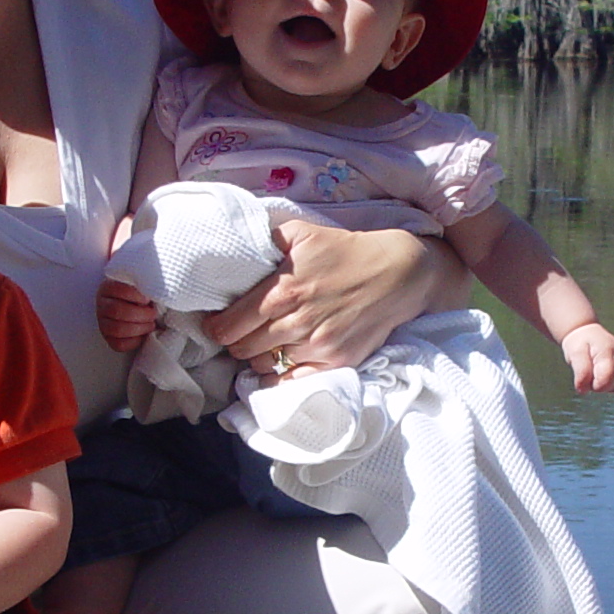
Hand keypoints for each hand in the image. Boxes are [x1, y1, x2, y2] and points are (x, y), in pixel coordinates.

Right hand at [97, 276, 159, 351]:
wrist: (132, 302)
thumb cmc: (138, 289)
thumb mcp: (138, 277)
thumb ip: (142, 272)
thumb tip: (154, 259)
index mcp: (107, 286)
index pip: (118, 289)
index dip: (135, 295)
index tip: (148, 298)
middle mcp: (101, 304)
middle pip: (118, 311)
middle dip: (141, 314)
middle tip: (153, 313)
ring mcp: (102, 322)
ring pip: (118, 329)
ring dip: (140, 328)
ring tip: (151, 324)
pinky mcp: (107, 337)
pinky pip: (118, 344)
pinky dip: (134, 342)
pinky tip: (142, 335)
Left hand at [210, 221, 441, 371]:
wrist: (397, 274)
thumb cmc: (345, 252)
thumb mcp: (301, 232)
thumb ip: (264, 240)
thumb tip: (235, 247)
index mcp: (282, 291)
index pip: (229, 326)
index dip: (216, 328)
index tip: (216, 325)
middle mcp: (296, 322)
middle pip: (242, 349)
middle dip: (235, 342)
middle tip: (240, 332)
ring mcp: (317, 346)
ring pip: (265, 365)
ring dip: (258, 356)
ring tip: (263, 342)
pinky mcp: (336, 362)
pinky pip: (293, 381)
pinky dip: (280, 376)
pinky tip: (278, 363)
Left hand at [563, 322, 613, 393]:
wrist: (587, 332)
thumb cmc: (580, 342)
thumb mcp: (574, 354)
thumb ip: (580, 371)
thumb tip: (583, 390)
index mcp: (608, 351)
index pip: (606, 380)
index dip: (593, 385)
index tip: (585, 376)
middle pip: (611, 385)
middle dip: (596, 384)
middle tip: (588, 370)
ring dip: (602, 384)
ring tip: (594, 370)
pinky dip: (608, 383)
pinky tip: (600, 372)